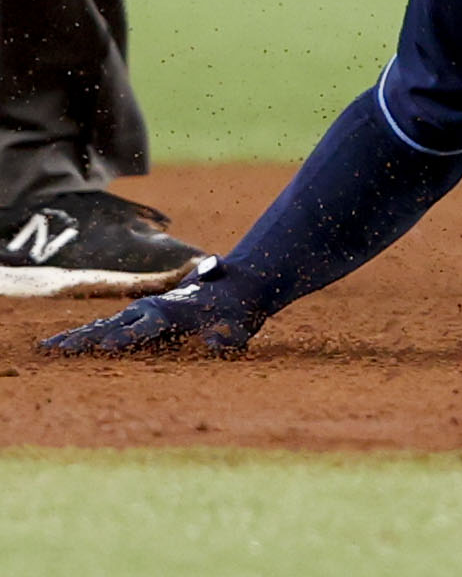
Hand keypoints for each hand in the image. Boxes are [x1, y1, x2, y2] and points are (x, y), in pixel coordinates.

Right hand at [39, 261, 262, 354]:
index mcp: (173, 313)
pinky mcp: (134, 318)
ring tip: (48, 349)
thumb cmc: (235, 312)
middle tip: (60, 350)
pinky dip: (79, 336)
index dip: (131, 335)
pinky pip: (102, 327)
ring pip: (101, 325)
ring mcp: (139, 312)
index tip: (112, 345)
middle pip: (114, 325)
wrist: (233, 286)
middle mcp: (150, 309)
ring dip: (76, 337)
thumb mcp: (237, 327)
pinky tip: (57, 345)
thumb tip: (218, 343)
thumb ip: (226, 337)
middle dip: (89, 338)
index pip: (148, 326)